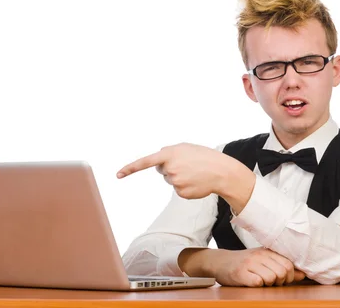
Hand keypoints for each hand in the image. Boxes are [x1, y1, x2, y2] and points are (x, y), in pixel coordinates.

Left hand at [117, 143, 253, 201]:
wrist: (221, 171)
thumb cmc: (204, 156)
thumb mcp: (186, 147)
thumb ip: (169, 151)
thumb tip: (159, 158)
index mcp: (169, 155)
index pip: (145, 162)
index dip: (130, 168)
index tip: (118, 175)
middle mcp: (169, 169)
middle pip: (162, 171)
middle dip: (171, 167)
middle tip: (188, 164)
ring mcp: (175, 182)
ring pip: (170, 180)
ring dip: (180, 176)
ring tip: (194, 172)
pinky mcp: (181, 193)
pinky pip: (178, 189)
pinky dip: (186, 186)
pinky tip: (196, 182)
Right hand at [179, 247, 305, 286]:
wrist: (220, 262)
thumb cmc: (245, 263)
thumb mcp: (264, 261)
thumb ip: (283, 266)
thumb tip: (303, 274)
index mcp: (267, 251)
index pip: (289, 264)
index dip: (290, 276)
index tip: (282, 279)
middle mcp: (259, 255)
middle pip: (283, 272)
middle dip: (281, 281)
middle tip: (271, 282)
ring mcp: (249, 264)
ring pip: (272, 278)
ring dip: (269, 284)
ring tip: (260, 281)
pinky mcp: (240, 273)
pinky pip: (258, 282)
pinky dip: (257, 285)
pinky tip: (252, 282)